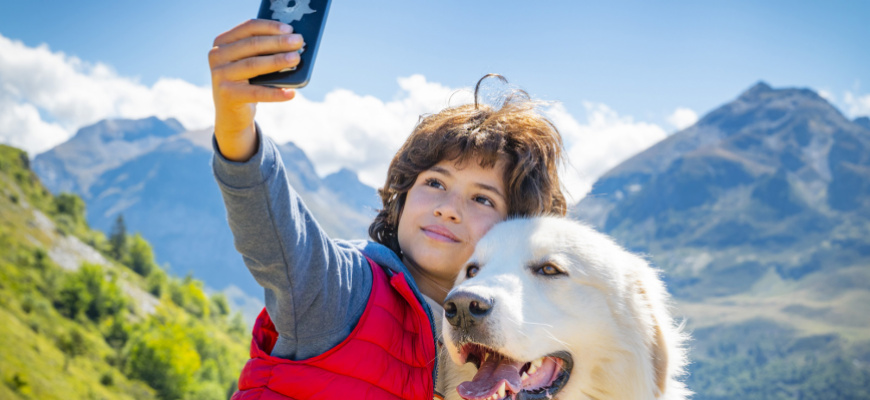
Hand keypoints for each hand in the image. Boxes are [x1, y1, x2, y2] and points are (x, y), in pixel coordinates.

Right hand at [208, 19, 303, 160]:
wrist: (231, 114)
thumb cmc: (247, 82)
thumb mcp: (250, 62)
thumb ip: (263, 51)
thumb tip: (292, 43)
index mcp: (222, 42)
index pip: (248, 28)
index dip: (270, 27)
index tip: (290, 30)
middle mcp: (217, 56)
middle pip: (252, 45)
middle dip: (278, 42)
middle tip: (298, 42)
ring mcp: (220, 76)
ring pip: (253, 65)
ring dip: (277, 61)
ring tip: (296, 59)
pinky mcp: (227, 95)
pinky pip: (256, 93)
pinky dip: (275, 93)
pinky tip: (290, 92)